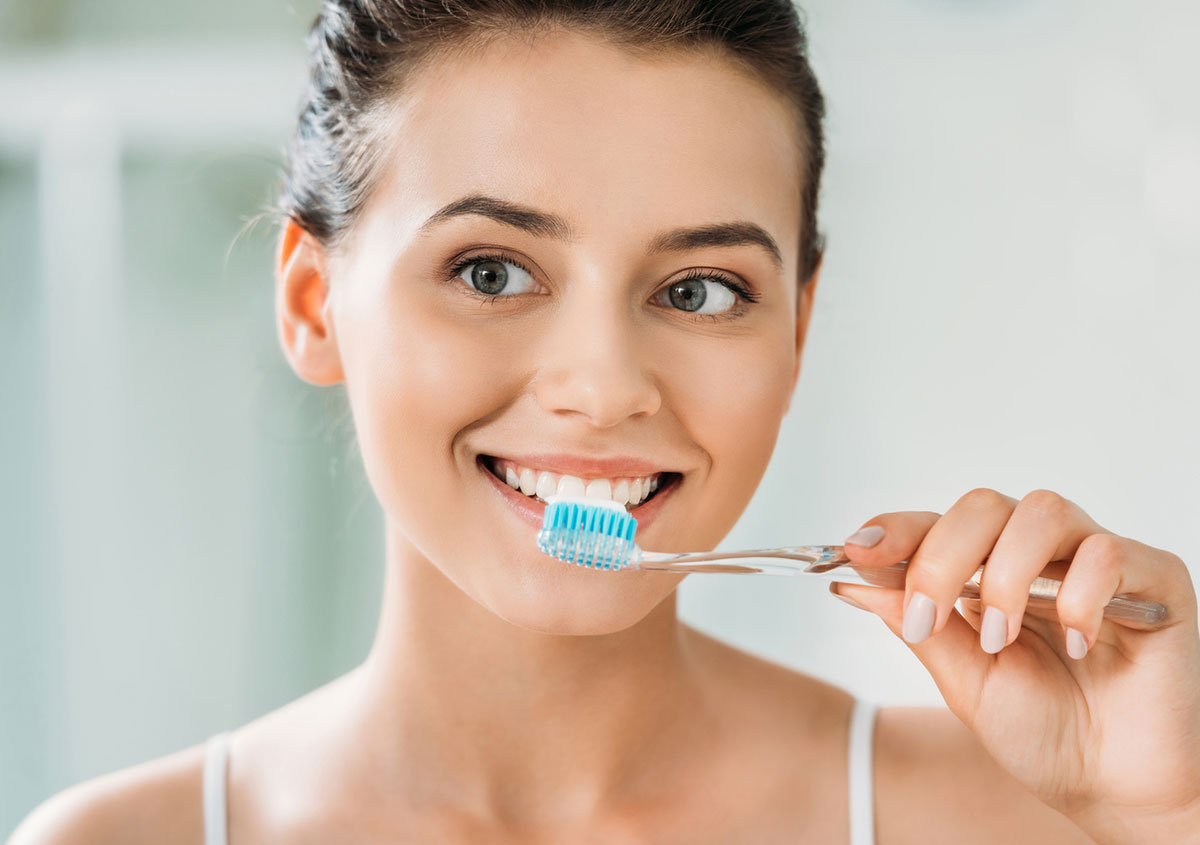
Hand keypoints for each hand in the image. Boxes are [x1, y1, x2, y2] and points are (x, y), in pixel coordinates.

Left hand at [832, 488, 1199, 842]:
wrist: (1112, 788)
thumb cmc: (1042, 731)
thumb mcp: (963, 680)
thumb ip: (916, 624)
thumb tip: (854, 581)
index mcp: (986, 572)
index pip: (936, 524)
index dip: (895, 529)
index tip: (856, 552)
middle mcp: (1038, 554)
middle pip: (981, 507)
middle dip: (941, 558)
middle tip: (929, 619)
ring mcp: (1094, 559)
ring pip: (1040, 512)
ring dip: (1006, 575)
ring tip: (999, 638)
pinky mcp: (1153, 578)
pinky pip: (1108, 553)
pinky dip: (1079, 596)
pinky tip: (1075, 642)